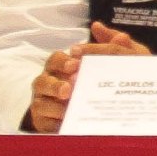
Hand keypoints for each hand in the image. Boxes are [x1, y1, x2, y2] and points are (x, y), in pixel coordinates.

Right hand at [31, 21, 147, 132]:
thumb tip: (115, 34)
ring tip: (68, 104)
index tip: (76, 64)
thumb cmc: (96, 85)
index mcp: (61, 69)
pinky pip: (44, 121)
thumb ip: (110, 50)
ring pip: (40, 102)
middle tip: (69, 88)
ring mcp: (44, 103)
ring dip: (54, 106)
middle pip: (43, 81)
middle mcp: (49, 84)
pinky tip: (66, 119)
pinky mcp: (44, 121)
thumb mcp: (108, 67)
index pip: (56, 60)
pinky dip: (54, 120)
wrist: (94, 117)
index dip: (64, 61)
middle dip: (55, 84)